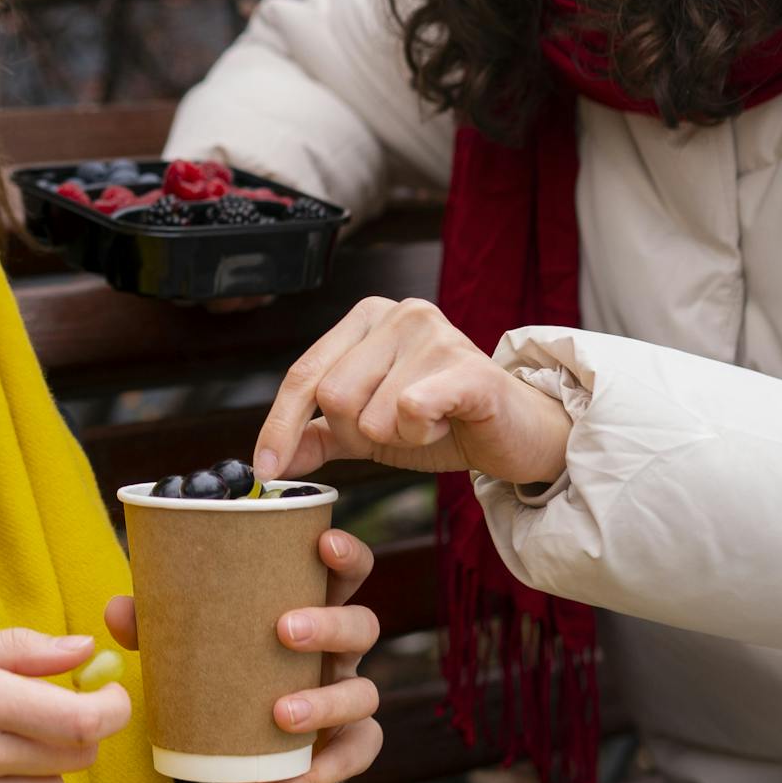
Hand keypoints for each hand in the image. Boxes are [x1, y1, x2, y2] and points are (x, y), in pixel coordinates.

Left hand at [104, 525, 381, 782]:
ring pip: (364, 695)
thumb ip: (156, 622)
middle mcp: (338, 649)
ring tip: (280, 714)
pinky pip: (352, 759)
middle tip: (284, 630)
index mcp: (311, 604)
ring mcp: (345, 697)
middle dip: (330, 624)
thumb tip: (117, 609)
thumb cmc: (221, 664)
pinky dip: (318, 775)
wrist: (235, 741)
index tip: (323, 542)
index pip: (347, 569)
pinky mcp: (342, 747)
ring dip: (326, 702)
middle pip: (363, 625)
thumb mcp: (190, 640)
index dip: (346, 553)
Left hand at [253, 296, 573, 485]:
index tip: (266, 470)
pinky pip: (410, 410)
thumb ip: (318, 436)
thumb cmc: (441, 423)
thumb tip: (268, 462)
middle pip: (333, 396)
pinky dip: (421, 433)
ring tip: (429, 424)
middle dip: (358, 433)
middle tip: (398, 429)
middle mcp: (399, 313)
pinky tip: (445, 424)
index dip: (280, 424)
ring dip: (397, 437)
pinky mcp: (468, 368)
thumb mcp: (369, 429)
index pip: (303, 373)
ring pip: (370, 414)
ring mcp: (436, 334)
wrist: (515, 435)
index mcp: (367, 318)